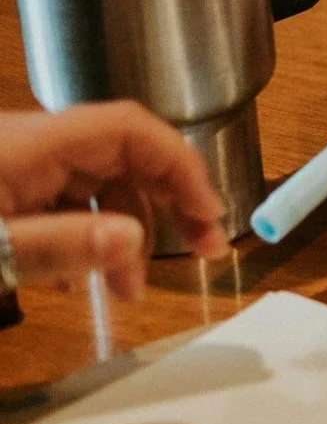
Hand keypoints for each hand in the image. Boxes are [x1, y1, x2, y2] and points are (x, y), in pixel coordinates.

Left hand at [0, 102, 232, 299]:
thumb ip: (55, 245)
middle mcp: (32, 145)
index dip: (180, 166)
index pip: (129, 130)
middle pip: (123, 158)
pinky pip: (63, 203)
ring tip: (127, 293)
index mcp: (31, 145)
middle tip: (204, 252)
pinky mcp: (7, 187)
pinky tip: (76, 280)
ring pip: (96, 187)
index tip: (210, 216)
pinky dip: (86, 238)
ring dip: (124, 236)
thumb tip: (135, 239)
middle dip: (168, 205)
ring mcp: (18, 166)